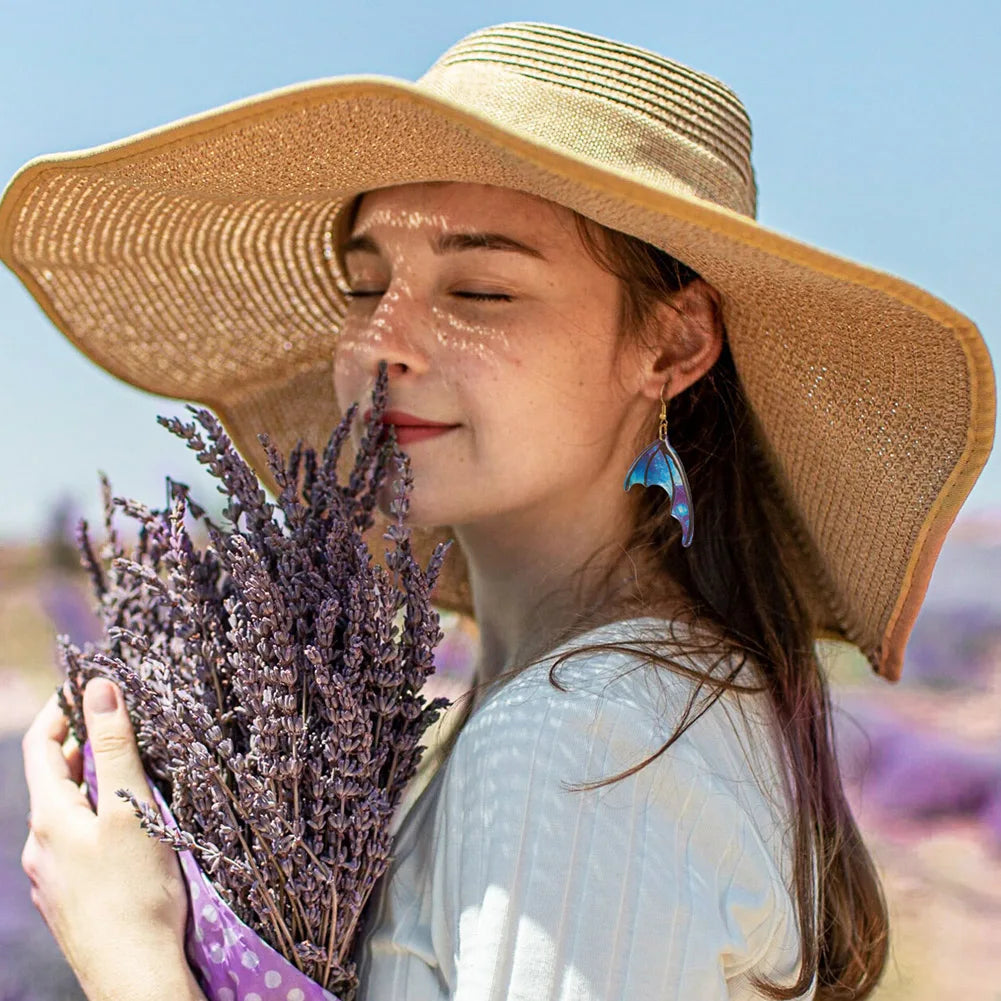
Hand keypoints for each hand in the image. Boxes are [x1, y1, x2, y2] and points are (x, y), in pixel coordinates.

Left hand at [21, 678, 204, 1000]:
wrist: (135, 977)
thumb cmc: (136, 893)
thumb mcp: (131, 810)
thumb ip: (115, 748)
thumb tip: (98, 689)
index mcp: (49, 819)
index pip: (40, 747)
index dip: (61, 712)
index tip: (88, 689)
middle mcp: (40, 847)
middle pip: (54, 781)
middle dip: (84, 748)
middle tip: (123, 728)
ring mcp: (52, 878)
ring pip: (67, 815)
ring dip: (93, 788)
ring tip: (134, 778)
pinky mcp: (70, 901)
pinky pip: (76, 845)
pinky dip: (98, 822)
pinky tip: (130, 835)